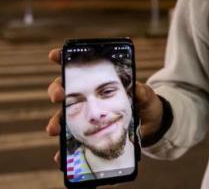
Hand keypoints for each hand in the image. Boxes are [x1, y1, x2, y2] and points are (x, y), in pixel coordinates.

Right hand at [46, 48, 163, 166]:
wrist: (150, 126)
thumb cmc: (145, 104)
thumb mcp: (146, 96)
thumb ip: (142, 92)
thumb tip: (136, 89)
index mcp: (99, 80)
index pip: (78, 66)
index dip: (64, 58)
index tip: (54, 55)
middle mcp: (87, 96)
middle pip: (65, 90)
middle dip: (57, 91)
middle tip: (58, 96)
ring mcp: (85, 115)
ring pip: (63, 117)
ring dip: (55, 123)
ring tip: (54, 130)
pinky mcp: (87, 134)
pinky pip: (71, 142)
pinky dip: (63, 150)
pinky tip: (61, 157)